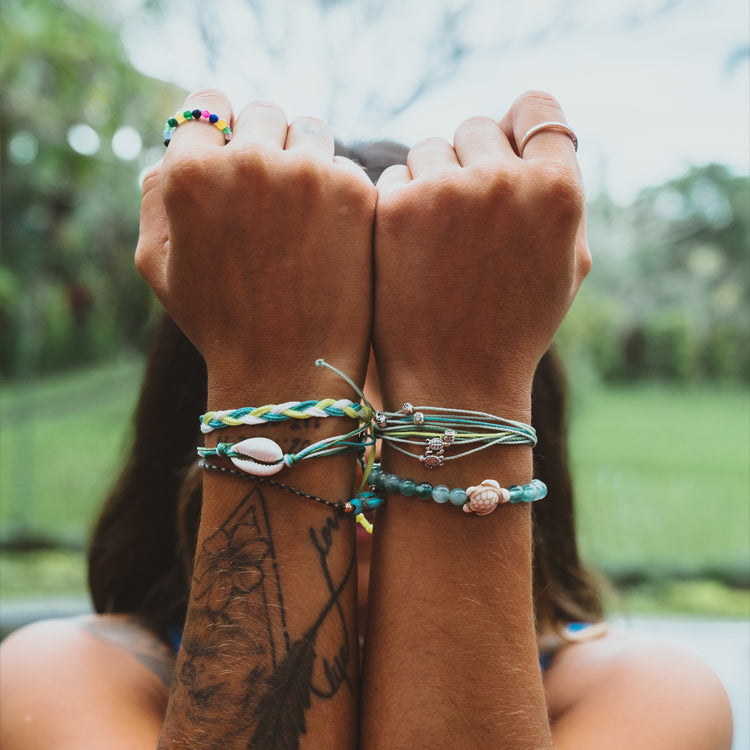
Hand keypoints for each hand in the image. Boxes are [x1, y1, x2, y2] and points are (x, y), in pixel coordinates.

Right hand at [135, 90, 376, 402]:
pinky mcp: (354, 192)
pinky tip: (329, 235)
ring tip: (300, 216)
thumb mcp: (158, 264)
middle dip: (264, 144)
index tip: (232, 150)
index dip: (220, 130)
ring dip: (304, 160)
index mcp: (191, 172)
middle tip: (270, 192)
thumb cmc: (219, 322)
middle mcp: (248, 160)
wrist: (287, 371)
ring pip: (310, 133)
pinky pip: (344, 167)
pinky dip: (336, 191)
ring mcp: (306, 173)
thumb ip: (156, 192)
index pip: (208, 107)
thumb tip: (178, 143)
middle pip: (264, 114)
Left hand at [372, 90, 589, 414]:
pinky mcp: (395, 211)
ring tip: (438, 242)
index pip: (537, 108)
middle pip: (477, 126)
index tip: (504, 146)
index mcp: (559, 190)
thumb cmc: (515, 326)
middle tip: (466, 214)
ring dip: (432, 181)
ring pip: (429, 149)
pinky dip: (399, 205)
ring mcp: (446, 192)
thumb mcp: (567, 263)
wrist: (456, 383)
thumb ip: (560, 193)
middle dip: (471, 161)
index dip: (519, 126)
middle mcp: (504, 181)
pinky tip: (408, 251)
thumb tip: (537, 139)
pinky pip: (393, 178)